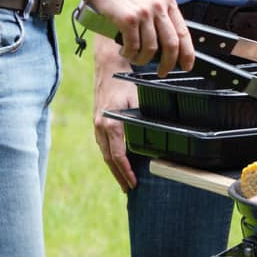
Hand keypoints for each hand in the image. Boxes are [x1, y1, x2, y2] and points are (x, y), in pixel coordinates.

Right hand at [85, 0, 194, 72]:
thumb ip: (159, 9)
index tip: (187, 65)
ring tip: (135, 59)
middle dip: (169, 63)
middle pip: (171, 44)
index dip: (187, 53)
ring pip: (151, 48)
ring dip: (143, 60)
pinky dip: (130, 54)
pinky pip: (133, 46)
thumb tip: (163, 37)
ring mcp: (144, 12)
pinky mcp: (128, 19)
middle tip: (163, 72)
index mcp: (167, 0)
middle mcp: (159, 6)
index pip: (183, 31)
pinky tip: (125, 53)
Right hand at [93, 55, 139, 191]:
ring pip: (104, 152)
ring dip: (113, 167)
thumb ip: (144, 118)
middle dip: (119, 175)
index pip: (117, 156)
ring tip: (123, 180)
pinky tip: (116, 161)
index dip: (125, 172)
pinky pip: (102, 144)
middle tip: (128, 189)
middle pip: (108, 159)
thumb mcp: (138, 99)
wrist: (108, 67)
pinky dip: (109, 155)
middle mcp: (101, 126)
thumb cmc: (124, 82)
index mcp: (111, 124)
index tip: (133, 183)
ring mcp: (97, 124)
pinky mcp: (97, 121)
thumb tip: (159, 132)